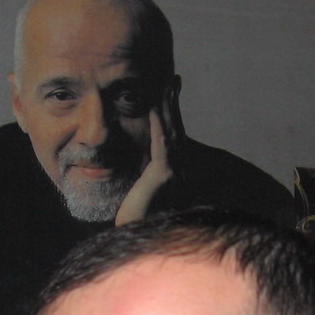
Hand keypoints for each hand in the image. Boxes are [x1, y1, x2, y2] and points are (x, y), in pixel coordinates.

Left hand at [115, 77, 184, 225]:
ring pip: (173, 130)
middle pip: (177, 128)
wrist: (136, 235)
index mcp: (174, 172)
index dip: (173, 114)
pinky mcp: (163, 173)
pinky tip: (153, 105)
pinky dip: (158, 121)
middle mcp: (180, 170)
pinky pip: (161, 141)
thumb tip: (138, 166)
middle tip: (173, 80)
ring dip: (169, 105)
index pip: (174, 136)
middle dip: (174, 103)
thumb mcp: (140, 190)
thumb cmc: (135, 218)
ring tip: (166, 83)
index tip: (170, 93)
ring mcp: (175, 171)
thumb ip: (144, 176)